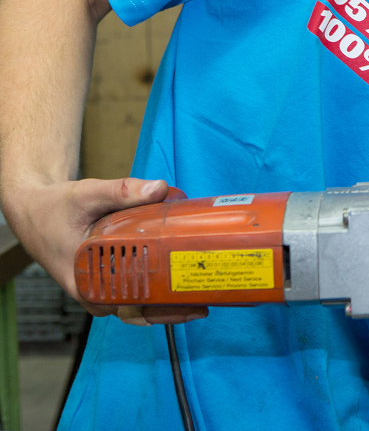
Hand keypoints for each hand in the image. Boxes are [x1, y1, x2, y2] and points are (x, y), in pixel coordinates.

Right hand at [3, 176, 207, 324]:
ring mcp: (99, 285)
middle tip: (205, 302)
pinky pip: (134, 287)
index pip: (128, 308)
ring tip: (200, 293)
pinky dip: (156, 283)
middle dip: (171, 309)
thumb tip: (159, 188)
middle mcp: (92, 291)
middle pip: (138, 310)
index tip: (189, 303)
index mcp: (84, 283)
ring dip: (166, 299)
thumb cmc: (54, 207)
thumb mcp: (86, 195)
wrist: (33, 209)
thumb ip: (122, 191)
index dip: (161, 309)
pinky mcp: (106, 276)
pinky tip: (180, 276)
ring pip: (137, 301)